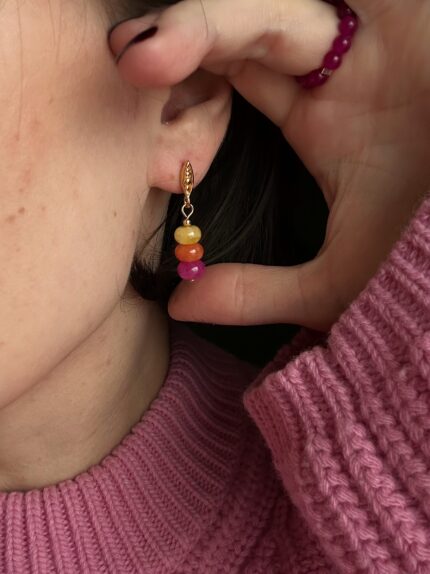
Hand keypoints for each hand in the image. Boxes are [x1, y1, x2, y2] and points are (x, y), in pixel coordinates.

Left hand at [110, 0, 429, 329]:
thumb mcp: (341, 283)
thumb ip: (262, 295)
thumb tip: (179, 307)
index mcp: (323, 114)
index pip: (234, 77)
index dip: (182, 84)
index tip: (135, 109)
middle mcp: (342, 59)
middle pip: (247, 25)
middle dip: (189, 36)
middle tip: (129, 62)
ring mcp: (376, 21)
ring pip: (278, 1)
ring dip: (216, 17)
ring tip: (148, 51)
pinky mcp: (404, 4)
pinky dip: (266, 5)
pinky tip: (225, 20)